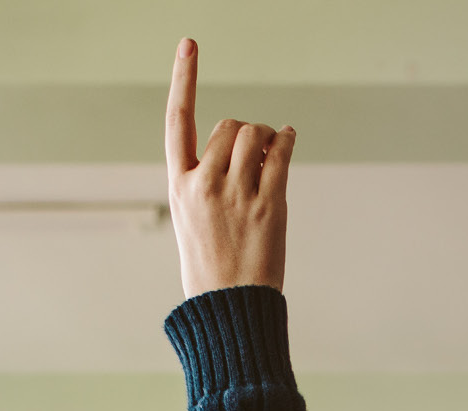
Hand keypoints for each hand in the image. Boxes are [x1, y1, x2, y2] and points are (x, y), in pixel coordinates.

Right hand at [165, 38, 292, 296]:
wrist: (229, 308)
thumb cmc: (211, 268)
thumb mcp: (192, 221)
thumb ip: (208, 182)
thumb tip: (249, 144)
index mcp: (179, 186)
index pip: (177, 120)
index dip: (184, 79)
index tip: (189, 45)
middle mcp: (204, 184)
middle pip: (230, 126)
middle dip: (246, 132)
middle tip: (257, 152)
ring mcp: (237, 194)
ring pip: (256, 135)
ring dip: (269, 137)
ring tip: (272, 154)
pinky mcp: (269, 205)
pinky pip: (283, 155)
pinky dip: (288, 141)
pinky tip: (290, 139)